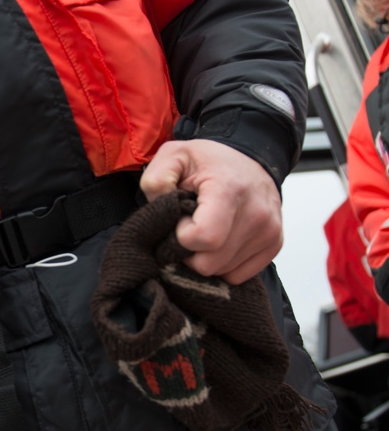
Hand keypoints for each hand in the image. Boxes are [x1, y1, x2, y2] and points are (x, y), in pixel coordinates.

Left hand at [140, 138, 282, 282]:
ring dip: (207, 257)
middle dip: (190, 252)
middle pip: (209, 263)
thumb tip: (159, 214)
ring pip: (222, 272)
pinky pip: (238, 275)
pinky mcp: (275, 244)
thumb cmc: (209, 160)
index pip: (203, 238)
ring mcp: (269, 231)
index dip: (181, 235)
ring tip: (208, 228)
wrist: (252, 154)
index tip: (182, 219)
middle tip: (191, 226)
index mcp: (229, 190)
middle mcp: (256, 213)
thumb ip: (156, 181)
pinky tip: (221, 240)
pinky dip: (224, 264)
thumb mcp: (174, 156)